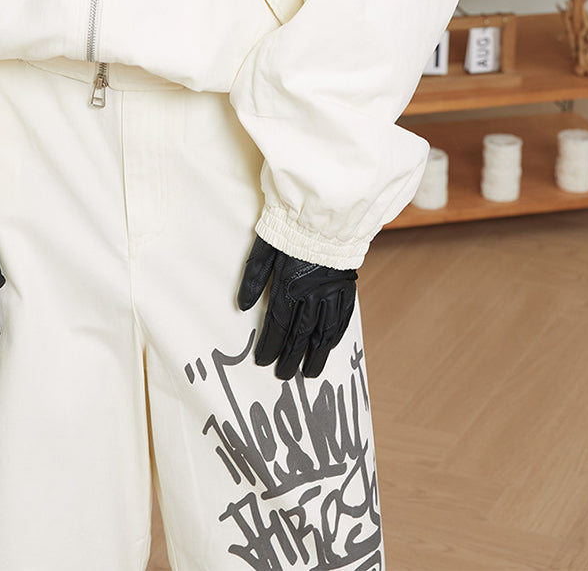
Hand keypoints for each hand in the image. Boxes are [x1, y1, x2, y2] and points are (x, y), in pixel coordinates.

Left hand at [236, 233, 356, 379]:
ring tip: (308, 373)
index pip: (277, 323)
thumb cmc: (290, 226)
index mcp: (288, 283)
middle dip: (290, 357)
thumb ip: (253, 277)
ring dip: (315, 355)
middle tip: (283, 375)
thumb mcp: (264, 247)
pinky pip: (342, 318)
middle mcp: (311, 293)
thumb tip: (240, 306)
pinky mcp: (346, 286)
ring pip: (323, 332)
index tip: (263, 361)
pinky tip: (328, 347)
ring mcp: (331, 291)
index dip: (269, 345)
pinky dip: (335, 337)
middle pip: (299, 333)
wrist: (325, 211)